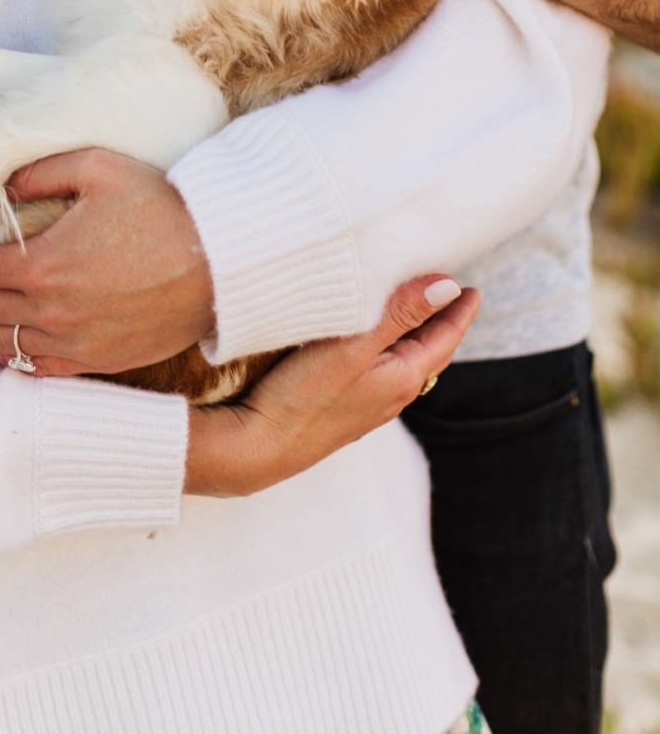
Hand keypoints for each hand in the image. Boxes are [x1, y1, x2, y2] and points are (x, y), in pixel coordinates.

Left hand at [0, 148, 214, 376]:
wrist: (221, 261)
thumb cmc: (162, 207)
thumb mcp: (98, 167)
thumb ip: (39, 172)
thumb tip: (0, 187)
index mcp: (46, 265)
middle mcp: (53, 312)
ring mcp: (75, 344)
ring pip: (0, 344)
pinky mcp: (97, 362)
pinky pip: (35, 368)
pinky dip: (10, 352)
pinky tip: (5, 335)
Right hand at [185, 274, 479, 495]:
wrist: (260, 445)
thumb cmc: (305, 394)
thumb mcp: (354, 345)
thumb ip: (399, 314)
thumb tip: (447, 288)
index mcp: (404, 377)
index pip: (444, 338)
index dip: (459, 311)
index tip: (472, 288)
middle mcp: (392, 394)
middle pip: (429, 351)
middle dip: (442, 323)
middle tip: (451, 294)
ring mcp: (368, 404)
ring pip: (404, 362)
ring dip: (414, 335)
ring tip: (417, 311)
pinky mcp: (344, 407)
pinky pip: (381, 371)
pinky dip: (388, 348)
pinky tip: (371, 343)